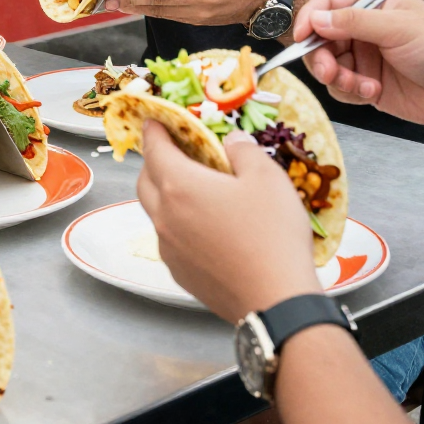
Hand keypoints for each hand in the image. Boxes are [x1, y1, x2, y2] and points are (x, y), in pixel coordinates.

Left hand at [137, 123, 319, 321]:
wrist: (277, 302)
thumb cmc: (272, 236)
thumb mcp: (268, 179)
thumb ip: (244, 151)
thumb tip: (232, 142)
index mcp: (180, 186)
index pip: (154, 149)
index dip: (154, 132)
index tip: (154, 121)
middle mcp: (165, 216)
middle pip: (146, 180)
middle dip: (154, 162)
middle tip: (173, 152)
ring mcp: (169, 248)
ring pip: (154, 211)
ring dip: (164, 195)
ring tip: (190, 189)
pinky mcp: (179, 273)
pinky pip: (168, 239)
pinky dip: (176, 224)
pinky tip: (201, 226)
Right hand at [297, 0, 423, 128]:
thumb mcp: (398, 28)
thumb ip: (354, 22)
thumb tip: (314, 18)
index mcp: (372, 1)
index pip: (328, 4)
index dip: (310, 19)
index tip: (301, 38)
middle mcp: (364, 27)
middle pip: (321, 37)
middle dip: (321, 56)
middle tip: (329, 71)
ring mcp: (365, 56)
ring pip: (328, 64)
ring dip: (336, 76)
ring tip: (357, 85)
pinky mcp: (368, 83)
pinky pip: (341, 86)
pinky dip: (350, 91)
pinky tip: (372, 91)